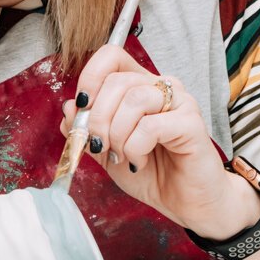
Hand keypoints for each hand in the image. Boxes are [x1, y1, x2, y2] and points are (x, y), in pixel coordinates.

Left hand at [62, 45, 259, 240]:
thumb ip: (85, 129)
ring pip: (134, 99)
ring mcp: (179, 102)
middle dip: (97, 119)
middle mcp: (161, 87)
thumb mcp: (106, 152)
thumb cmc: (152, 173)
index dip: (90, 78)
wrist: (184, 202)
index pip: (112, 56)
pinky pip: (150, 125)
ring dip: (117, 134)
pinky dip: (135, 147)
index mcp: (139, 86)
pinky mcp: (191, 123)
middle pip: (117, 81)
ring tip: (122, 155)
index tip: (82, 109)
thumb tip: (69, 108)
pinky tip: (139, 161)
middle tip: (99, 146)